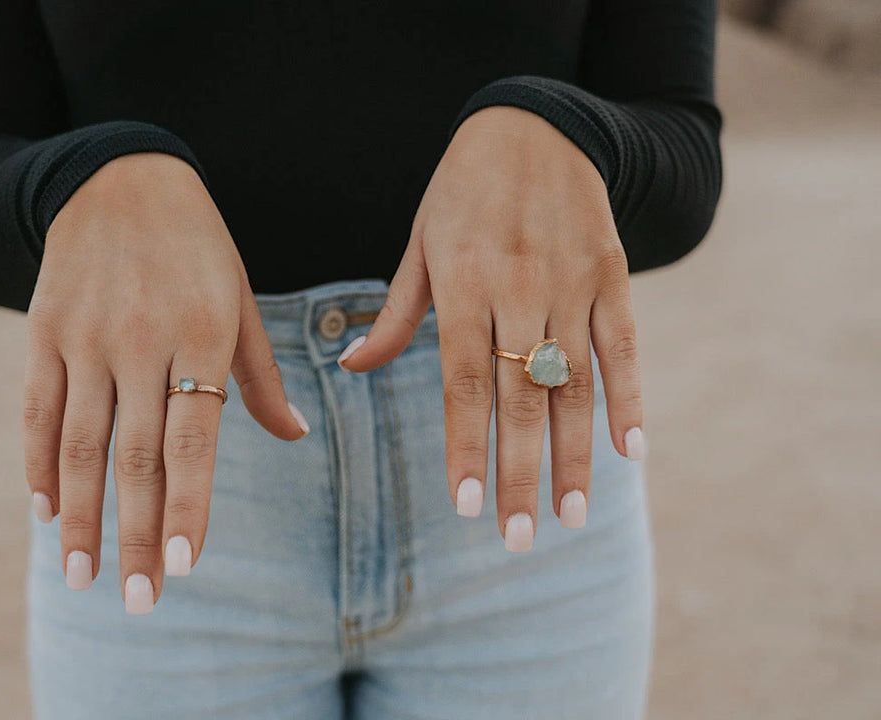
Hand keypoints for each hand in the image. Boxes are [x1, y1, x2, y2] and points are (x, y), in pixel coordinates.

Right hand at [23, 153, 309, 613]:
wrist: (121, 179)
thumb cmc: (199, 250)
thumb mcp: (241, 300)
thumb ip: (262, 375)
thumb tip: (294, 436)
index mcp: (202, 336)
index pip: (195, 439)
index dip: (188, 505)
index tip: (183, 565)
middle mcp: (141, 342)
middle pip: (135, 457)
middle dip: (136, 534)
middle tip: (138, 601)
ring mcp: (86, 337)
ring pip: (78, 443)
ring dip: (79, 517)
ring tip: (83, 575)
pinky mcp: (43, 331)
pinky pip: (36, 409)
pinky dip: (37, 464)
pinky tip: (43, 510)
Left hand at [336, 106, 643, 549]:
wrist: (534, 125)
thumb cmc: (462, 193)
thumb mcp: (420, 244)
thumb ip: (395, 314)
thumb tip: (352, 367)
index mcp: (463, 285)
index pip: (462, 383)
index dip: (466, 447)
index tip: (465, 505)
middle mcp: (519, 289)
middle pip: (519, 397)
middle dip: (518, 472)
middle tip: (517, 537)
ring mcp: (571, 283)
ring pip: (574, 383)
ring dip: (575, 454)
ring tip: (572, 514)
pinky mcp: (612, 275)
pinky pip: (623, 345)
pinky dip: (630, 397)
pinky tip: (632, 450)